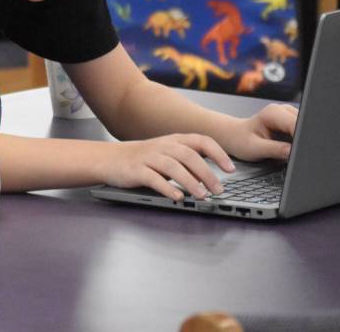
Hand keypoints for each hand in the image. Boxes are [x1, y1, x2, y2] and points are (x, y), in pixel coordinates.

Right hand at [99, 133, 234, 200]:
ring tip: (202, 196)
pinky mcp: (136, 170)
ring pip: (174, 167)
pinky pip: (154, 179)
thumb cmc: (142, 159)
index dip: (218, 154)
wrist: (109, 159)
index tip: (230, 169)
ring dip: (191, 182)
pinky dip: (168, 188)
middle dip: (207, 174)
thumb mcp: (166, 154)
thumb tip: (209, 179)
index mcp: (173, 140)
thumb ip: (186, 163)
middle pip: (189, 156)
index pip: (201, 141)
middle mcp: (162, 146)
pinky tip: (178, 198)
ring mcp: (148, 158)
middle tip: (218, 190)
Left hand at [217, 104, 297, 162]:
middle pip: (305, 126)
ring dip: (301, 142)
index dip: (301, 139)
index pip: (297, 125)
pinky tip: (289, 148)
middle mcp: (283, 110)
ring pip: (307, 129)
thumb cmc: (240, 140)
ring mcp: (290, 115)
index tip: (298, 152)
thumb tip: (293, 151)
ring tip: (286, 150)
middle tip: (291, 154)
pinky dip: (299, 141)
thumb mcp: (254, 148)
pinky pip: (303, 132)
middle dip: (302, 141)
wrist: (235, 136)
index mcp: (273, 112)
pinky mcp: (293, 122)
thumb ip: (275, 149)